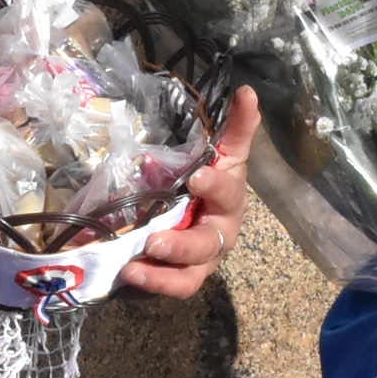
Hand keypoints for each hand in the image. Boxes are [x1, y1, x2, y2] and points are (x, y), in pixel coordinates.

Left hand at [119, 87, 260, 299]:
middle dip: (181, 246)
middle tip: (154, 241)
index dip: (215, 186)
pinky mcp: (177, 278)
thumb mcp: (223, 156)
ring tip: (134, 266)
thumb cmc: (211, 186)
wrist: (200, 219)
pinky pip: (169, 287)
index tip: (197, 176)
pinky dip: (151, 284)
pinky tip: (129, 274)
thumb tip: (247, 90)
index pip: (228, 194)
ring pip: (189, 277)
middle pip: (205, 245)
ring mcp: (199, 263)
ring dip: (163, 276)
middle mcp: (217, 236)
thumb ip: (236, 128)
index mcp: (228, 202)